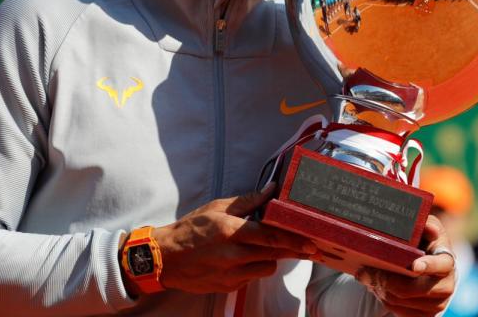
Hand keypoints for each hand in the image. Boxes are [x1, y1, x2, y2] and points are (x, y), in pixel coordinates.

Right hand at [152, 183, 318, 293]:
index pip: (271, 237)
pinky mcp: (229, 287)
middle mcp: (234, 255)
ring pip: (266, 268)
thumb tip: (270, 190)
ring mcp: (232, 275)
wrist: (165, 258)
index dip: (294, 240)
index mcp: (231, 232)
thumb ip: (247, 201)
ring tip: (264, 248)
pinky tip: (245, 258)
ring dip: (270, 258)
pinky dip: (253, 267)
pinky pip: (252, 277)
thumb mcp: (216, 208)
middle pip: (275, 255)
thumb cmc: (190, 230)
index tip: (311, 243)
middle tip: (311, 249)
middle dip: (294, 251)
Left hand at [355, 215, 455, 316]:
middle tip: (363, 270)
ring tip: (368, 274)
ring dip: (379, 288)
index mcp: (446, 260)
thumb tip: (429, 228)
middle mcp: (446, 285)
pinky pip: (397, 311)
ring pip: (399, 300)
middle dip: (384, 279)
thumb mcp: (423, 228)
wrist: (425, 266)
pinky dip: (383, 298)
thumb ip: (423, 224)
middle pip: (411, 288)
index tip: (413, 266)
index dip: (428, 265)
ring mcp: (437, 304)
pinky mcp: (426, 316)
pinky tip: (378, 286)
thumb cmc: (422, 242)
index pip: (441, 265)